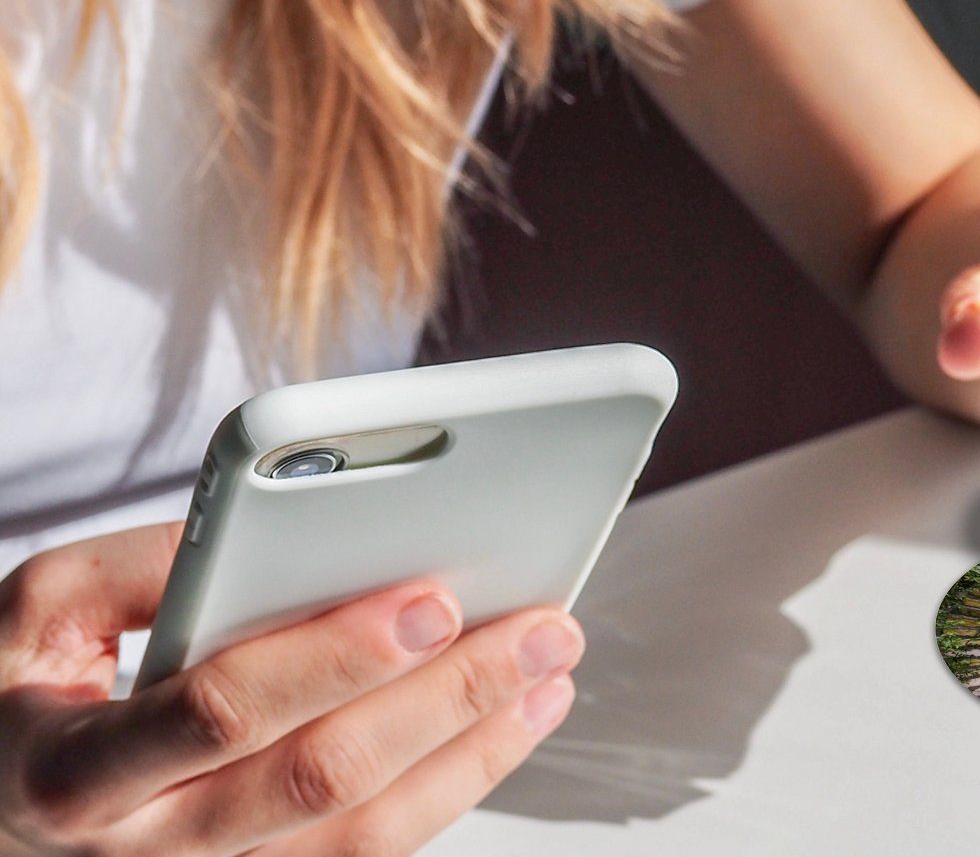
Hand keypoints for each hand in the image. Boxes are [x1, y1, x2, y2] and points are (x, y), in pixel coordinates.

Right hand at [0, 522, 582, 855]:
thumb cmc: (18, 698)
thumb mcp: (37, 613)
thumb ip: (143, 566)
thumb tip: (279, 529)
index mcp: (79, 770)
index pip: (226, 712)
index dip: (336, 657)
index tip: (432, 598)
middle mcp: (150, 849)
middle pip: (325, 778)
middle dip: (448, 699)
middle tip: (541, 630)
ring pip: (366, 834)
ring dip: (476, 750)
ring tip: (551, 673)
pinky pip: (369, 852)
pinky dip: (453, 788)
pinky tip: (507, 726)